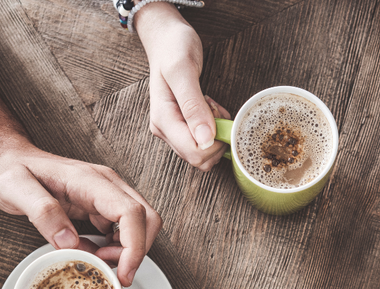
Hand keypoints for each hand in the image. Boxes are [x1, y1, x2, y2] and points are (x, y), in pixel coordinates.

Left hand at [0, 65, 160, 286]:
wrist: (8, 161)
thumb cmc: (11, 172)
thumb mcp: (15, 189)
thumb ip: (43, 213)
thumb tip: (70, 241)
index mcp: (90, 181)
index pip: (131, 213)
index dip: (134, 247)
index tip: (123, 273)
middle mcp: (107, 186)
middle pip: (147, 220)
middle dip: (136, 252)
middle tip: (109, 270)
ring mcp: (108, 196)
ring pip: (140, 227)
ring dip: (127, 252)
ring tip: (96, 261)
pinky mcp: (103, 207)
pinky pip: (123, 231)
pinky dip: (115, 249)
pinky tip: (92, 254)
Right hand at [136, 4, 230, 169]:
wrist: (166, 39)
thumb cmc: (174, 47)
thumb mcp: (183, 70)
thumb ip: (193, 105)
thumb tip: (205, 139)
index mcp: (163, 120)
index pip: (194, 152)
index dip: (215, 141)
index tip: (216, 112)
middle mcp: (165, 130)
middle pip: (198, 158)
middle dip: (216, 137)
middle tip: (214, 106)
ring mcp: (172, 131)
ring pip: (202, 153)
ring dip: (216, 134)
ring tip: (210, 105)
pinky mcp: (180, 128)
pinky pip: (202, 143)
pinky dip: (214, 129)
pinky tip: (210, 109)